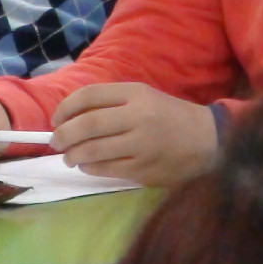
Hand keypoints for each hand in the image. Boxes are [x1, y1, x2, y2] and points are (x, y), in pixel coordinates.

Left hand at [51, 83, 218, 186]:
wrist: (208, 141)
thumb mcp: (144, 98)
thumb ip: (111, 103)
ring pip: (93, 151)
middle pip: (87, 125)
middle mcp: (138, 117)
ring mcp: (141, 145)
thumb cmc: (169, 116)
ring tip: (69, 157)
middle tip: (55, 142)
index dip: (65, 108)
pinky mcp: (143, 170)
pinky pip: (107, 169)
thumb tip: (69, 117)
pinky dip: (90, 167)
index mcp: (136, 93)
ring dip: (74, 155)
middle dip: (63, 135)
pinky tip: (88, 165)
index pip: (89, 95)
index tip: (56, 119)